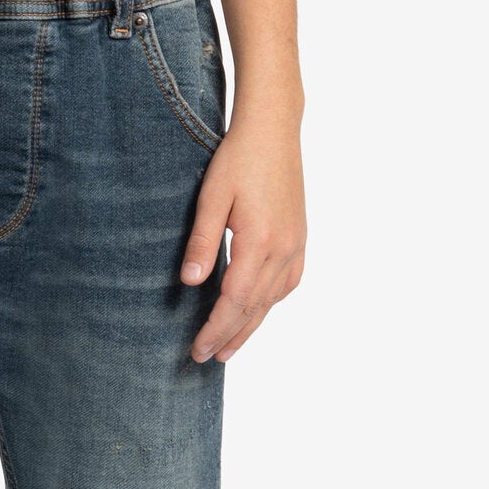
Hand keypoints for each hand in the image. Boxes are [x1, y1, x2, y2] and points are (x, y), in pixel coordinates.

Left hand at [179, 117, 306, 362]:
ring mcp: (296, 244)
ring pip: (273, 299)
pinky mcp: (299, 237)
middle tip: (206, 358)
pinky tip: (257, 309)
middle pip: (255, 307)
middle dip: (230, 336)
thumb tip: (189, 283)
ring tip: (229, 346)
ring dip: (250, 325)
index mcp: (260, 241)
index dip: (215, 328)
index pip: (235, 300)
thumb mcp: (211, 197)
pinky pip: (287, 282)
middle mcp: (284, 248)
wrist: (273, 130)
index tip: (197, 349)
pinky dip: (270, 302)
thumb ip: (202, 242)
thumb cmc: (238, 159)